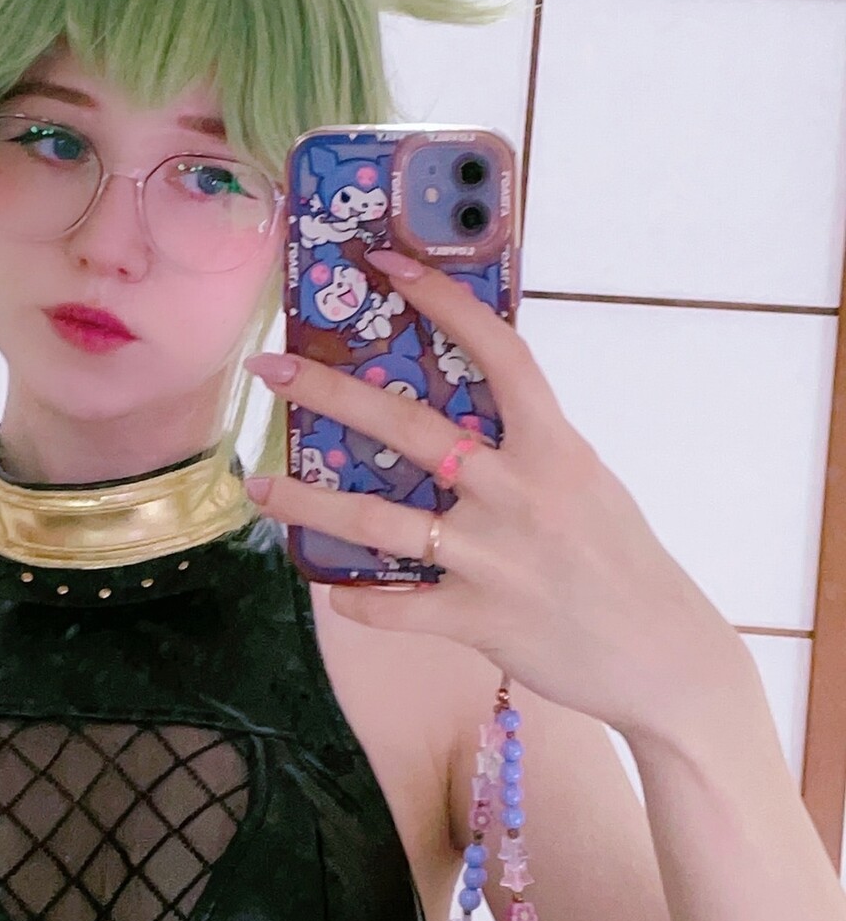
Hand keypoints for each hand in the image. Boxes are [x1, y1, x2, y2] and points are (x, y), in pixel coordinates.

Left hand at [242, 248, 740, 739]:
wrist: (661, 655)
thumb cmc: (620, 563)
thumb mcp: (586, 483)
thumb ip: (528, 449)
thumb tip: (461, 417)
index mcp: (554, 447)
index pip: (498, 352)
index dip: (443, 301)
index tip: (387, 264)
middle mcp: (518, 492)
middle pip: (408, 427)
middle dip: (328, 392)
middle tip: (269, 371)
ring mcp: (493, 557)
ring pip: (378, 521)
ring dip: (308, 504)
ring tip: (259, 488)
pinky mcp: (477, 617)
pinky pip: (395, 605)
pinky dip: (356, 598)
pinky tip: (330, 587)